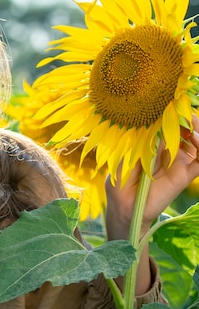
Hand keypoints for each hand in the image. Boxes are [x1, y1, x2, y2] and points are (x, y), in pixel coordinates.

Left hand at [106, 115, 198, 235]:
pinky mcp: (185, 175)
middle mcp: (168, 150)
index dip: (172, 112)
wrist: (124, 207)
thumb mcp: (125, 155)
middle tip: (185, 111)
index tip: (172, 101)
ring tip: (192, 122)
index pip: (167, 123)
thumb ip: (140, 141)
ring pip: (197, 142)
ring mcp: (178, 162)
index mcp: (152, 142)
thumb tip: (153, 123)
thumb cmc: (119, 179)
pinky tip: (197, 139)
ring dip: (198, 130)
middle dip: (187, 117)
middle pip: (185, 128)